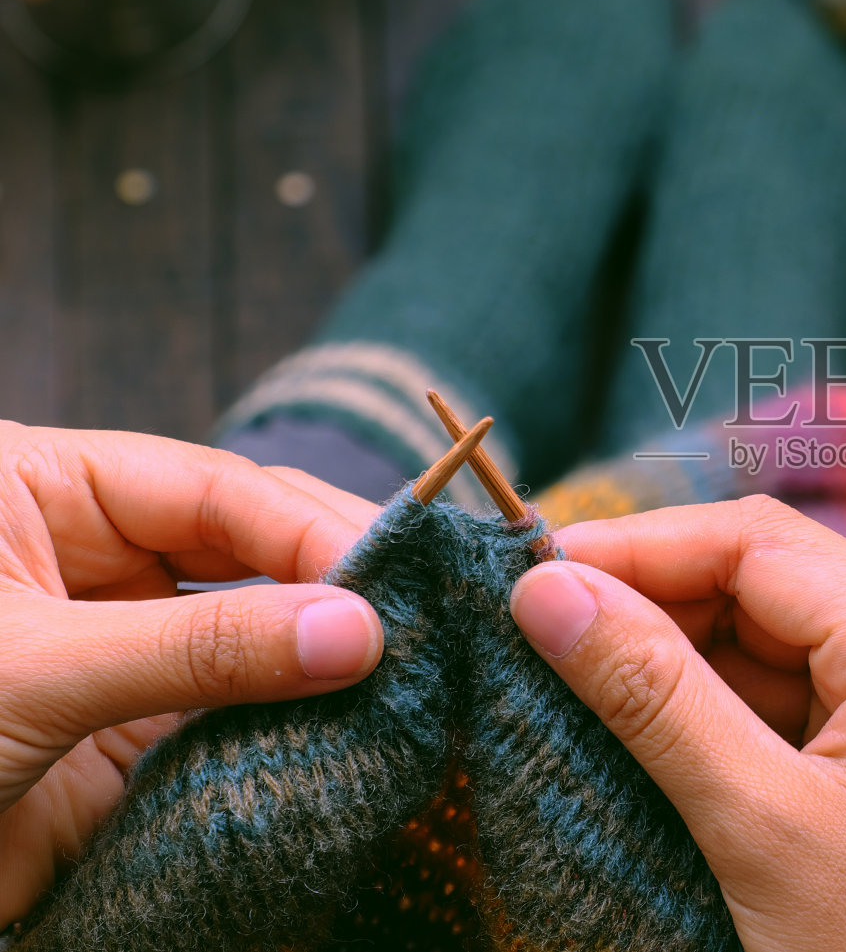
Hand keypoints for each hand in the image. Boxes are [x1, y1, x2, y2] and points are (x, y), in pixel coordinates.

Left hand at [0, 423, 383, 924]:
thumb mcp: (30, 670)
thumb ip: (196, 649)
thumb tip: (353, 632)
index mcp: (43, 489)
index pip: (212, 487)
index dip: (308, 529)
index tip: (391, 582)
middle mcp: (88, 558)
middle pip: (242, 546)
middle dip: (330, 579)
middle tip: (426, 616)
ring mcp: (112, 646)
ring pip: (246, 630)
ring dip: (319, 653)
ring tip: (411, 667)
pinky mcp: (123, 737)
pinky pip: (225, 715)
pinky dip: (286, 725)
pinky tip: (349, 727)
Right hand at [510, 495, 845, 951]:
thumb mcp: (756, 828)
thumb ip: (651, 694)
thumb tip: (547, 587)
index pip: (762, 545)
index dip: (639, 546)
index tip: (532, 568)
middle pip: (773, 579)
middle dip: (655, 596)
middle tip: (539, 622)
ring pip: (780, 634)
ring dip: (679, 652)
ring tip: (571, 672)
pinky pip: (803, 693)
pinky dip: (721, 703)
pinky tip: (642, 723)